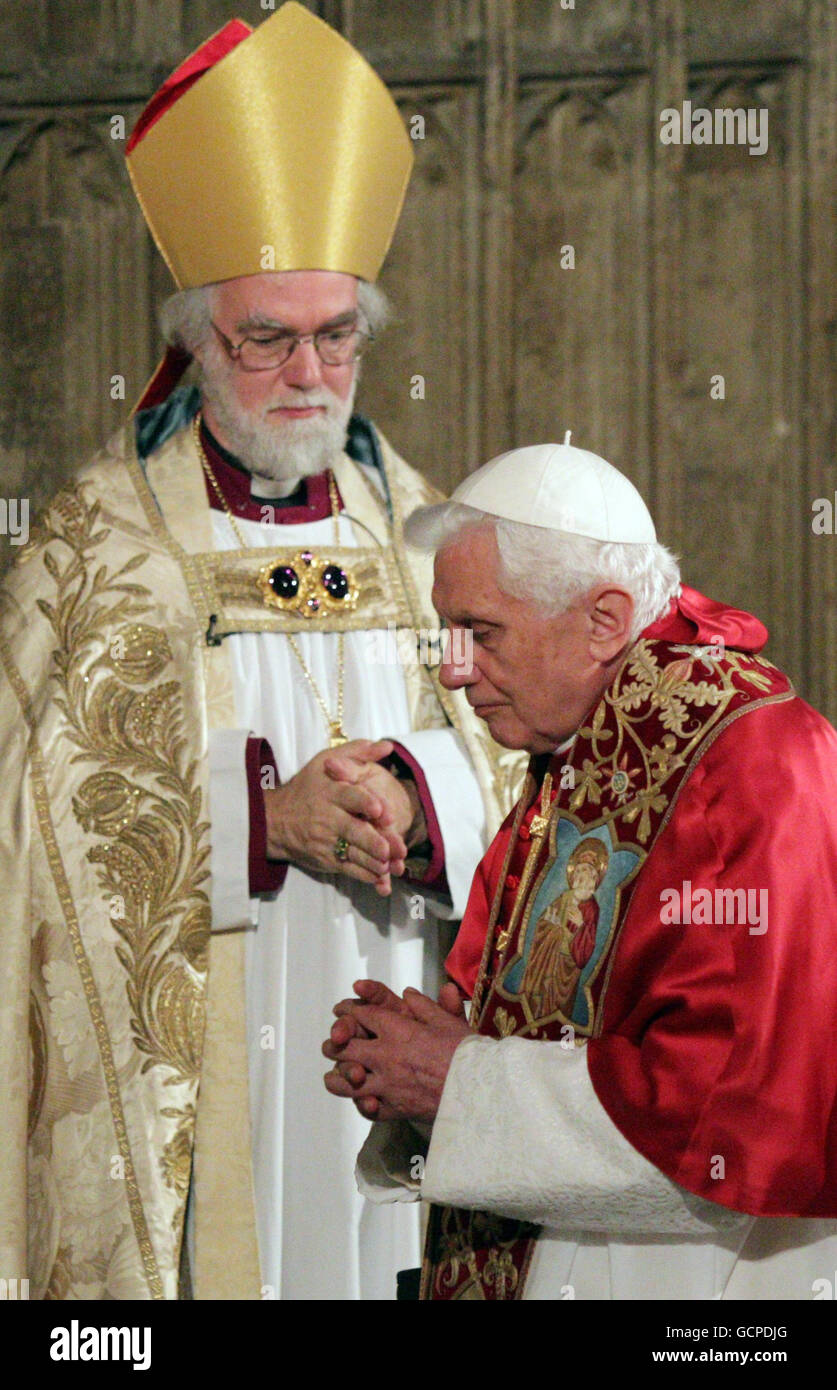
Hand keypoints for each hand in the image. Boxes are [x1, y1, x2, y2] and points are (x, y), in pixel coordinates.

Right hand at [263, 739, 407, 894]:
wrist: (275, 819)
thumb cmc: (307, 787)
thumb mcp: (326, 762)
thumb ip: (358, 752)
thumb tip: (387, 747)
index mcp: (332, 792)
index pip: (350, 797)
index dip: (366, 803)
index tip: (381, 810)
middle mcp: (328, 817)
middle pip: (353, 830)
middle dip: (372, 840)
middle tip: (388, 848)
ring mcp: (326, 841)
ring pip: (353, 853)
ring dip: (372, 861)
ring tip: (388, 864)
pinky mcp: (326, 859)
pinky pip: (348, 869)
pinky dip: (365, 875)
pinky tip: (380, 876)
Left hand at [322, 979, 468, 1120]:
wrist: (479, 1090)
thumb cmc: (466, 1053)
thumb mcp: (447, 1021)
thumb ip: (424, 1006)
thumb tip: (407, 993)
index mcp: (397, 1030)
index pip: (362, 1016)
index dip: (348, 1012)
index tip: (343, 1012)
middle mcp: (385, 1056)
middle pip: (344, 1048)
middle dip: (335, 1044)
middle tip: (334, 1044)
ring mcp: (386, 1084)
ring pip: (346, 1081)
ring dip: (339, 1076)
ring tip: (339, 1075)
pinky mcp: (393, 1108)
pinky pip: (366, 1108)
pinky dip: (361, 1103)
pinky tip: (362, 1099)